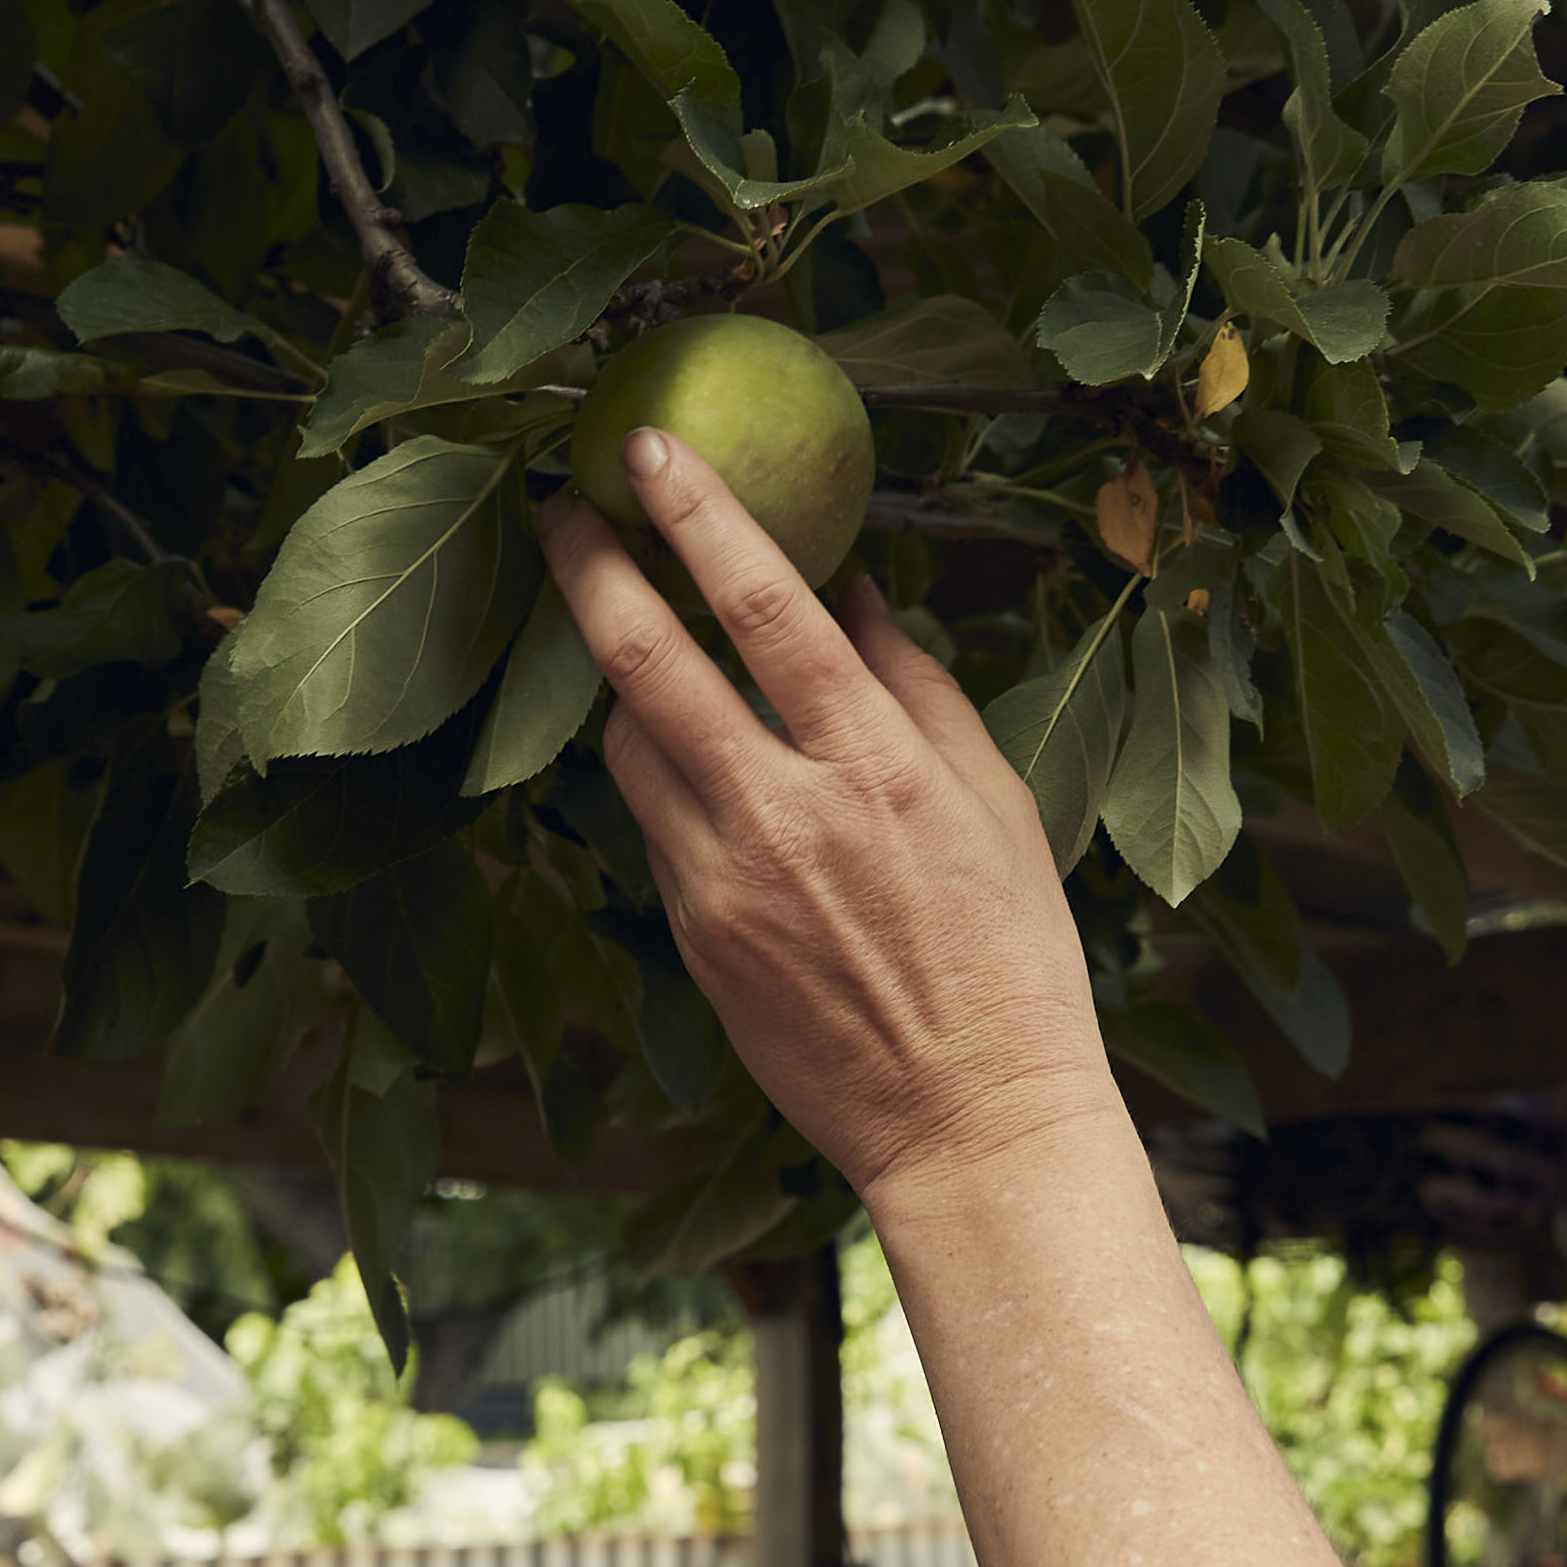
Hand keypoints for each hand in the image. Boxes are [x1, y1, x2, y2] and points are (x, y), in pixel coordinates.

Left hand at [540, 431, 1118, 1203]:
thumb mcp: (995, 802)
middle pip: (646, 662)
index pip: (763, 609)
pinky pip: (651, 823)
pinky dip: (657, 772)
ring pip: (627, 744)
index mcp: (876, 766)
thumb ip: (917, 686)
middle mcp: (784, 814)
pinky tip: (682, 755)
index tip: (649, 449)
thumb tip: (854, 590)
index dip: (698, 516)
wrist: (967, 1118)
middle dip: (590, 569)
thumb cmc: (1006, 954)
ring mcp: (723, 881)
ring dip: (622, 681)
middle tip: (559, 510)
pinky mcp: (693, 937)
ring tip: (636, 639)